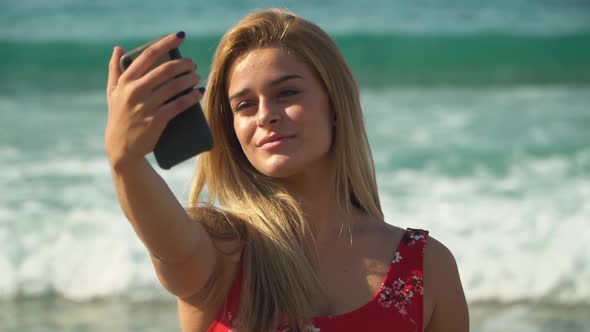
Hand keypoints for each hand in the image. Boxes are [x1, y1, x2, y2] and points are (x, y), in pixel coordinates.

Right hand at [105, 31, 202, 169]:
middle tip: (193, 64)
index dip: (167, 42)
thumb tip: (118, 48)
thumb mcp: (113, 93)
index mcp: (126, 81)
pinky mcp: (156, 121)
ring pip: (174, 86)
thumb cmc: (119, 117)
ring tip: (197, 77)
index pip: (149, 55)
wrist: (122, 149)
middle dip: (184, 64)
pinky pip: (178, 105)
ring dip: (190, 78)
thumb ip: (114, 70)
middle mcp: (134, 91)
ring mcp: (145, 106)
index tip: (181, 36)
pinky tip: (199, 92)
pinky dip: (191, 97)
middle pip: (166, 70)